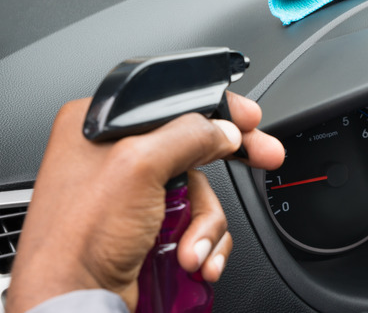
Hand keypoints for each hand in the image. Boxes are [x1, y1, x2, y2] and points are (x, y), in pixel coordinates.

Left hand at [7, 92, 283, 311]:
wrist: (73, 300)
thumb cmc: (78, 237)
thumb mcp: (138, 167)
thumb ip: (189, 136)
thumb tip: (224, 131)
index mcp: (101, 125)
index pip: (173, 103)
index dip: (217, 110)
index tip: (250, 119)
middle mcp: (116, 155)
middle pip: (194, 146)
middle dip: (230, 165)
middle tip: (266, 156)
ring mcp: (134, 194)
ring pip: (201, 190)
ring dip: (208, 223)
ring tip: (192, 248)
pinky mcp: (148, 226)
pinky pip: (195, 221)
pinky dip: (204, 242)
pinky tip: (195, 260)